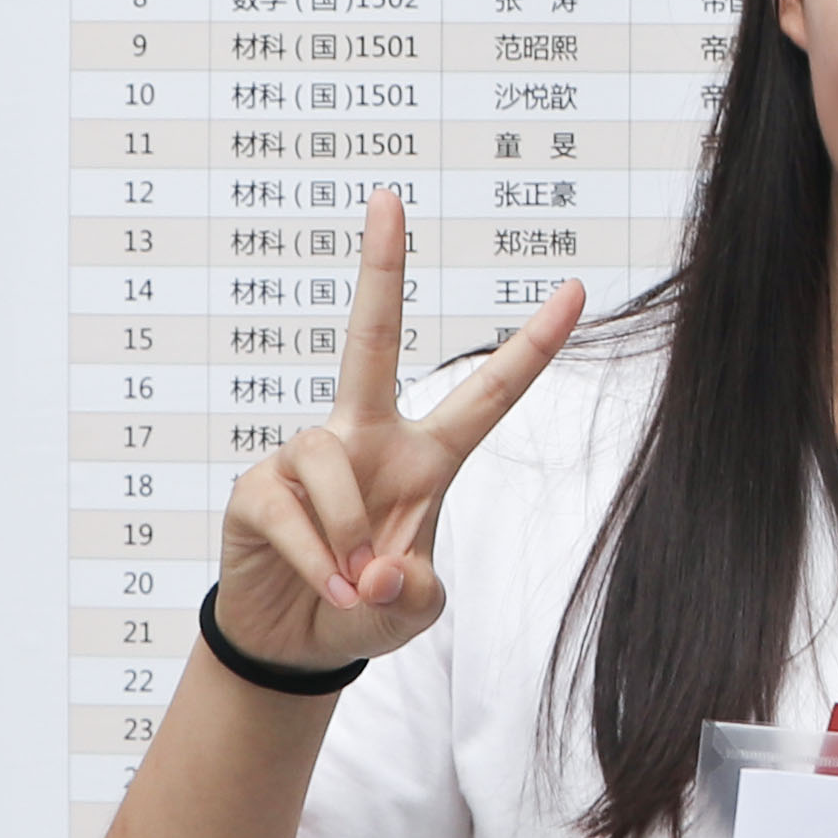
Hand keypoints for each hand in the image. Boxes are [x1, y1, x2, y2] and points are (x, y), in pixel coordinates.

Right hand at [217, 192, 575, 676]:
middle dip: (380, 269)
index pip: (488, 393)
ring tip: (353, 584)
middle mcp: (367, 438)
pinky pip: (291, 512)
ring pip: (333, 465)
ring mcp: (308, 455)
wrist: (296, 640)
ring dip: (350, 540)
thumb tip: (378, 566)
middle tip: (388, 198)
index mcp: (426, 456)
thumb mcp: (416, 609)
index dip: (534, 346)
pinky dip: (315, 559)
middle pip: (372, 341)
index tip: (578, 291)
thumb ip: (416, 592)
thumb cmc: (367, 606)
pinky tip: (324, 583)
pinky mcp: (259, 487)